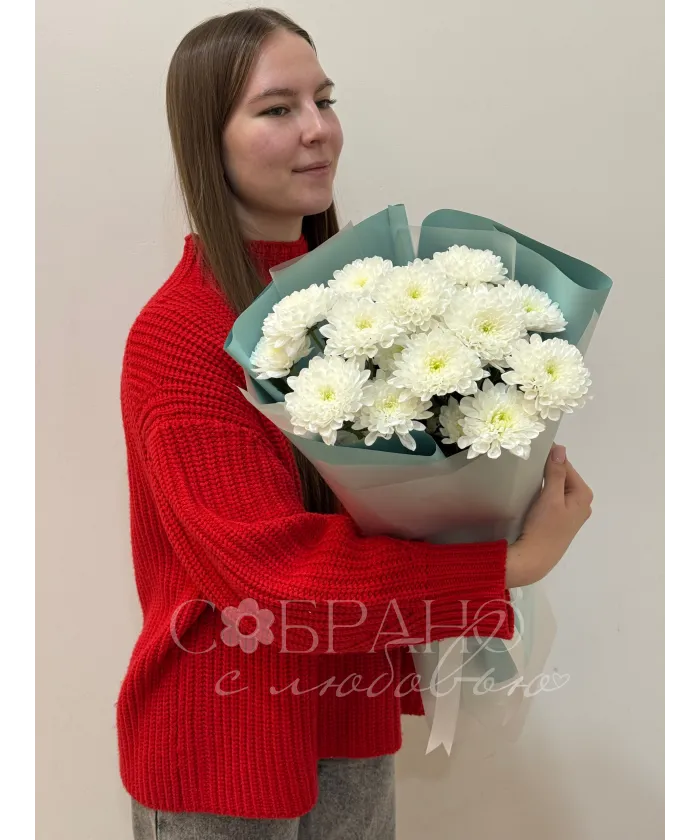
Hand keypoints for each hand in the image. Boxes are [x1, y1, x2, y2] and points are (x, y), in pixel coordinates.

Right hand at [505, 443, 593, 587]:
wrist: (534, 559)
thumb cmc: (544, 528)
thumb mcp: (550, 498)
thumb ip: (556, 473)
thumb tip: (560, 449)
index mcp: (583, 495)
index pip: (566, 466)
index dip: (550, 457)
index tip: (532, 451)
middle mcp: (582, 502)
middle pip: (563, 476)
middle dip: (547, 469)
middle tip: (527, 463)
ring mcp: (571, 512)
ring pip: (557, 487)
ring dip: (544, 480)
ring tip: (526, 477)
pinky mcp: (560, 519)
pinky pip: (553, 497)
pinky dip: (543, 492)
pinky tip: (531, 493)